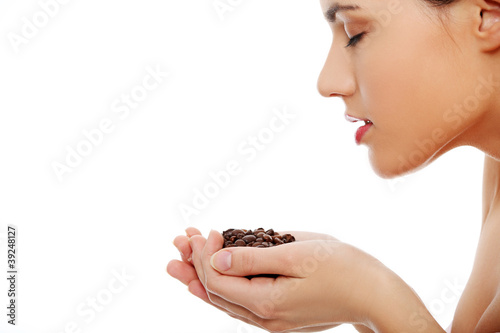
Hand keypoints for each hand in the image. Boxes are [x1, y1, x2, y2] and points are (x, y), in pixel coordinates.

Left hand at [170, 229, 384, 331]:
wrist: (374, 293)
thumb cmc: (343, 268)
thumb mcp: (297, 255)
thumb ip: (253, 259)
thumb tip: (215, 260)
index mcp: (266, 303)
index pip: (218, 280)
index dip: (204, 255)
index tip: (206, 230)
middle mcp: (265, 318)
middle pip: (215, 292)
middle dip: (194, 265)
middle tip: (176, 243)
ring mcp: (272, 320)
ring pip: (226, 300)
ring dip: (202, 277)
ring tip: (180, 263)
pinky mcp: (280, 316)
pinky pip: (241, 304)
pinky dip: (222, 287)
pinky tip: (213, 279)